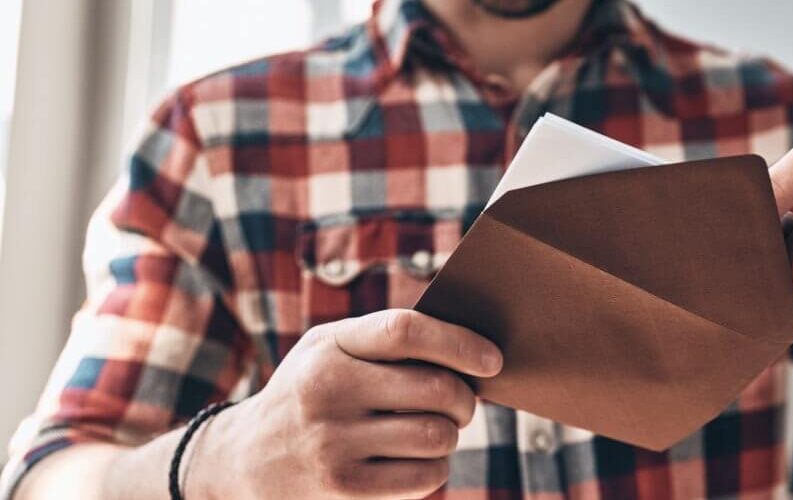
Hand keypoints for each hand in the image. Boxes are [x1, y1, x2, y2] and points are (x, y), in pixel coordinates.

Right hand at [190, 310, 502, 498]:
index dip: (459, 342)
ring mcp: (333, 442)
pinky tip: (418, 459)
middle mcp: (327, 390)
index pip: (405, 332)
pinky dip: (435, 467)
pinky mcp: (344, 487)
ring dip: (451, 435)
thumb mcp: (328, 350)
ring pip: (437, 435)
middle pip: (436, 387)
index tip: (492, 359)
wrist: (242, 460)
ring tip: (437, 430)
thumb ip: (385, 339)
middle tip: (463, 403)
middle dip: (465, 398)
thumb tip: (470, 349)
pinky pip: (425, 476)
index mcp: (329, 346)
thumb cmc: (310, 393)